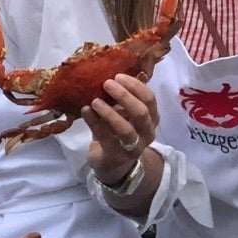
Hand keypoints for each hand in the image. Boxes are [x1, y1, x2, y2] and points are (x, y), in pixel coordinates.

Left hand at [83, 72, 158, 186]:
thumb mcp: (123, 114)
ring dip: (109, 112)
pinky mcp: (116, 156)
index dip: (135, 86)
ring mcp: (133, 146)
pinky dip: (94, 122)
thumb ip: (120, 100)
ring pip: (125, 128)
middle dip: (124, 96)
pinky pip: (105, 137)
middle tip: (106, 83)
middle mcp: (147, 132)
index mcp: (151, 118)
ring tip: (95, 101)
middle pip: (141, 112)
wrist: (112, 162)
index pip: (150, 99)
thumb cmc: (117, 132)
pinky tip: (85, 111)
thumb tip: (107, 75)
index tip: (118, 76)